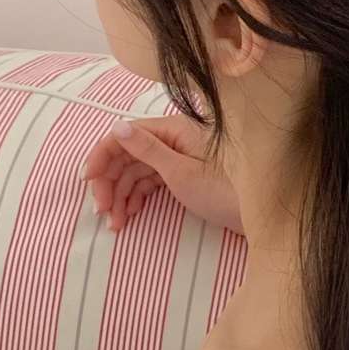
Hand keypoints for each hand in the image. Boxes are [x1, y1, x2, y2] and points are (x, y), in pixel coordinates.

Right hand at [83, 116, 243, 234]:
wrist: (259, 215)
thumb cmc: (224, 192)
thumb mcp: (180, 173)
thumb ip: (147, 150)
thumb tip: (117, 126)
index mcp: (171, 129)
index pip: (124, 135)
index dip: (102, 157)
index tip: (89, 183)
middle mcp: (172, 138)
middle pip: (127, 155)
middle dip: (109, 183)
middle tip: (102, 212)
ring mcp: (177, 156)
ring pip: (136, 171)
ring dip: (121, 195)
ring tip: (115, 223)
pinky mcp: (182, 175)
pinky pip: (150, 181)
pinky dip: (137, 197)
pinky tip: (130, 215)